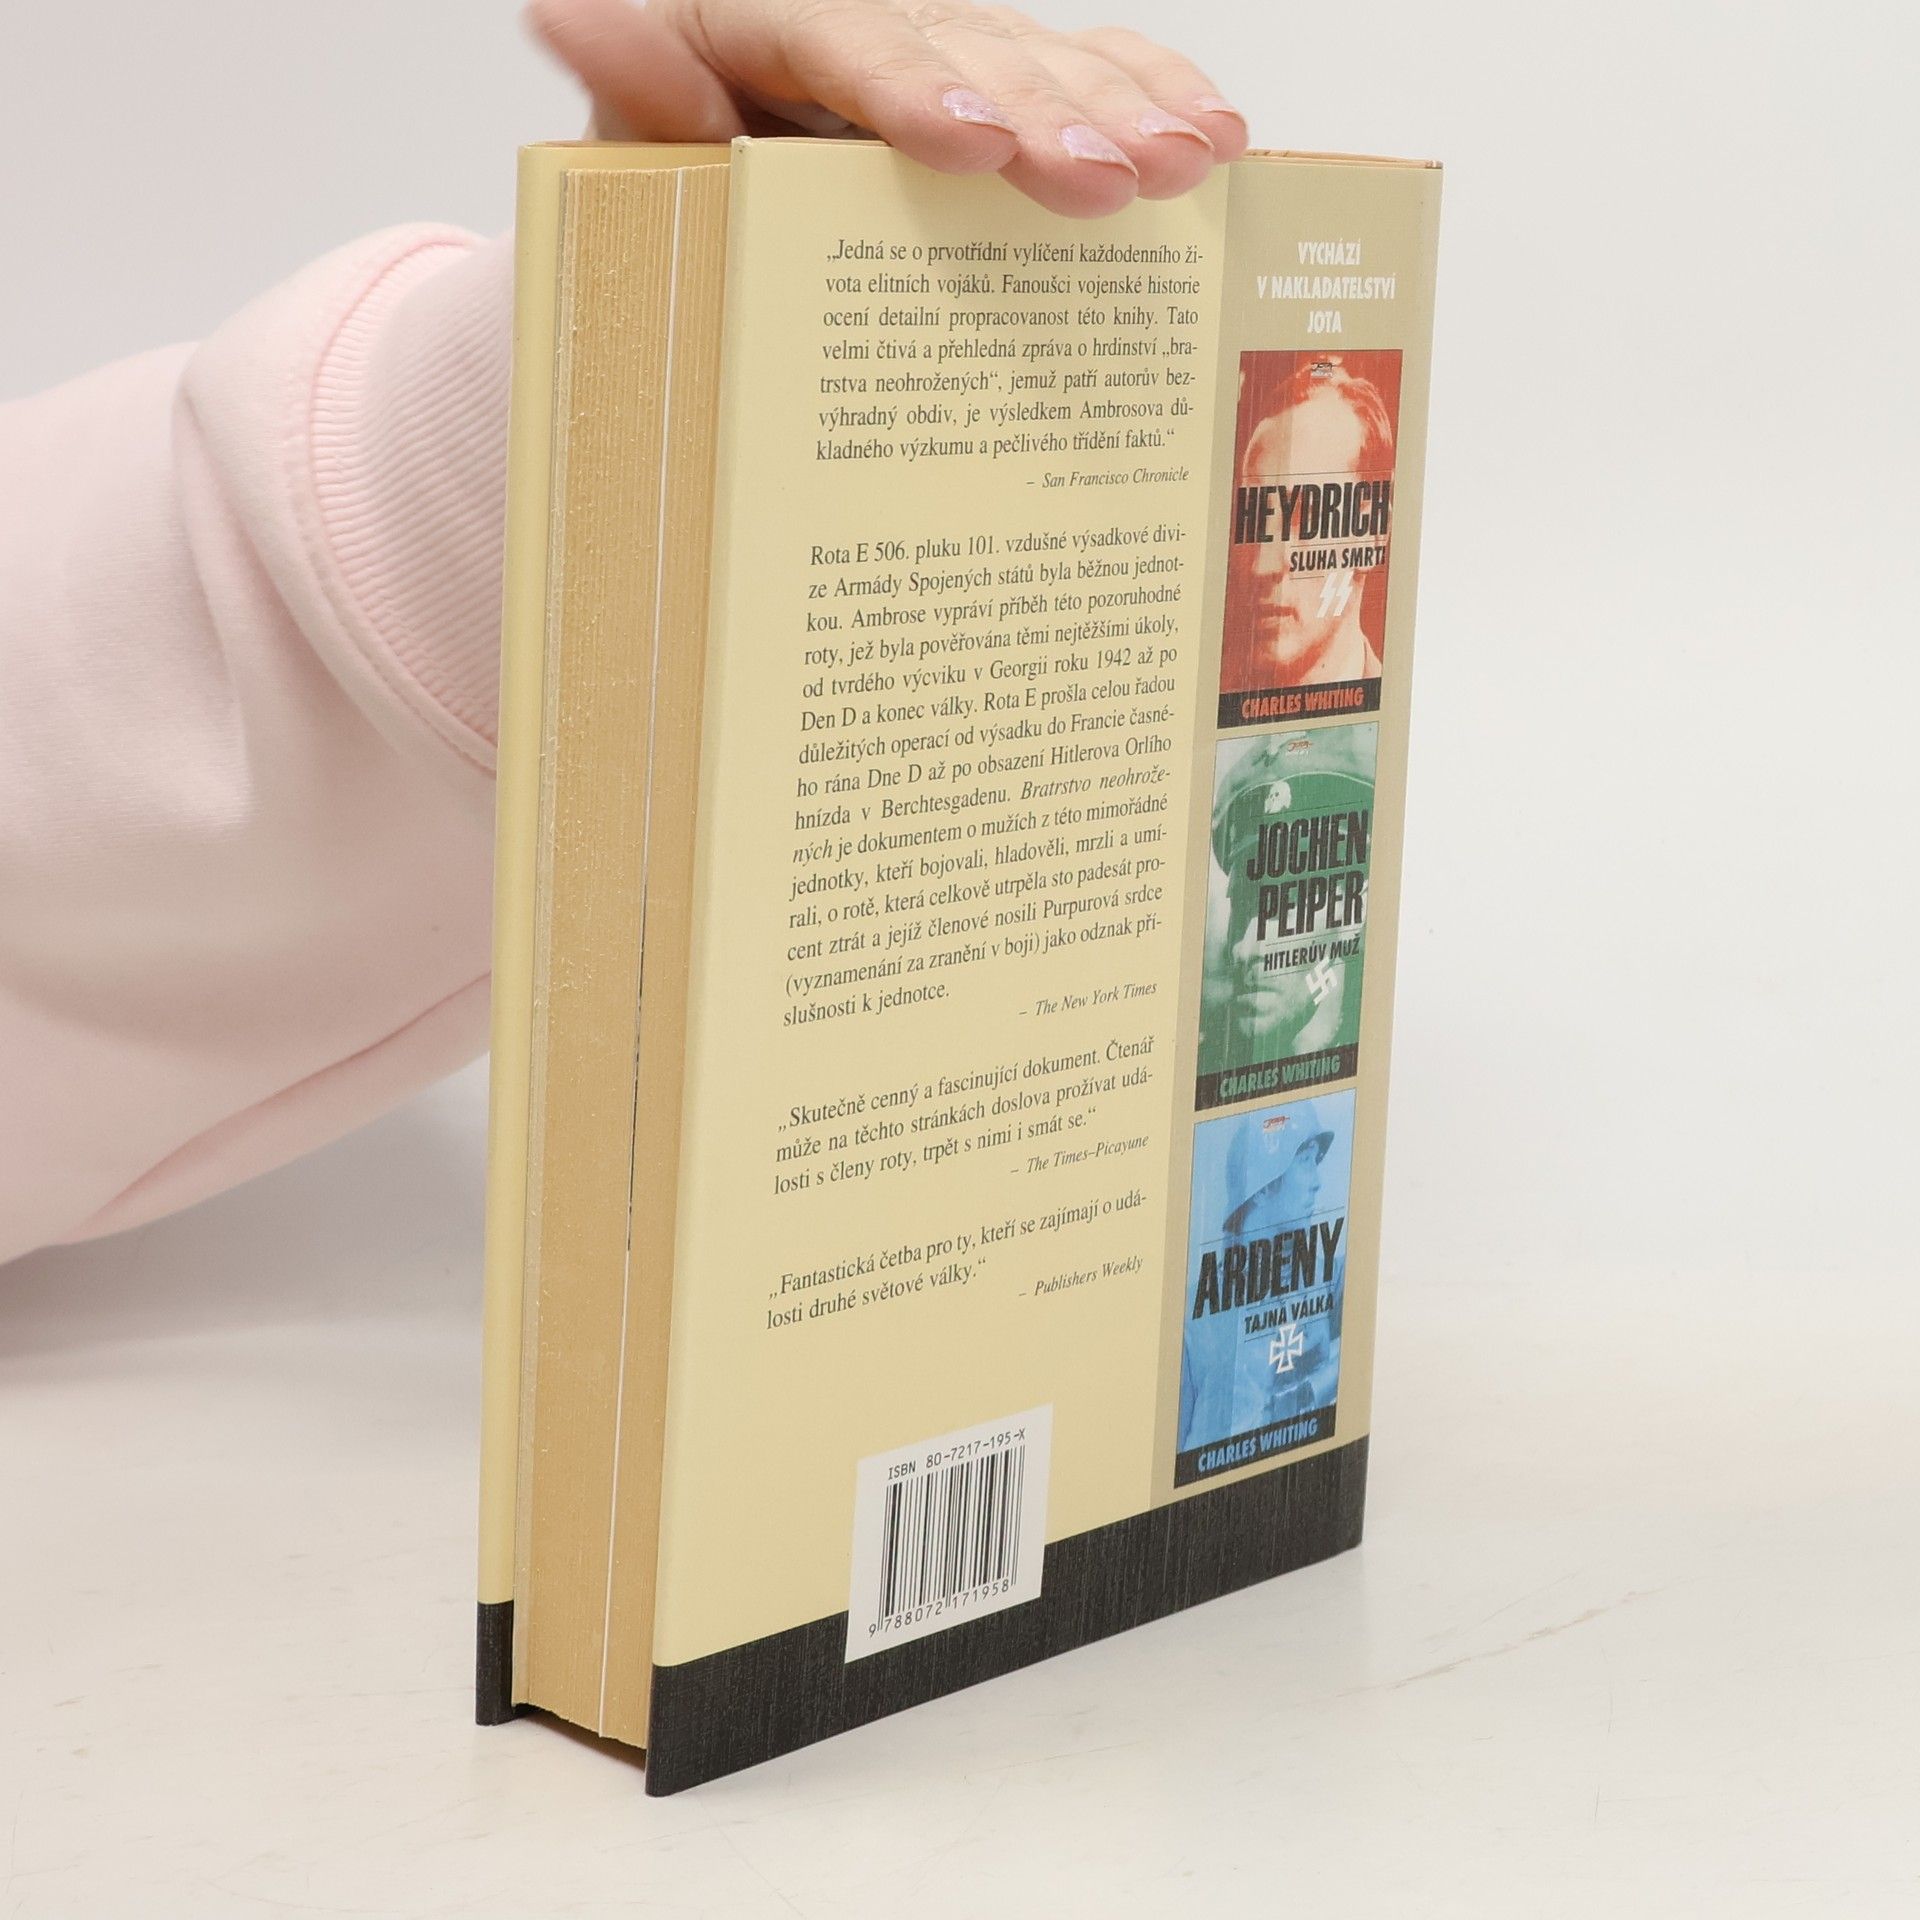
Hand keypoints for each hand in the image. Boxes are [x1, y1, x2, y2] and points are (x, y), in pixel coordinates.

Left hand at [527, 0, 1248, 216]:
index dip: (913, 88)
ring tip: (1190, 162)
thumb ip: (630, 82)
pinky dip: (1150, 97)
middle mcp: (877, 24)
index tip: (970, 143)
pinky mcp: (1004, 86)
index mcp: (771, 20)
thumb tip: (564, 5)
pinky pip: (1087, 72)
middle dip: (1048, 115)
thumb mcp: (630, 144)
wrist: (704, 184)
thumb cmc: (670, 175)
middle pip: (969, 51)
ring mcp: (951, 53)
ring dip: (1126, 111)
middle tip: (1110, 179)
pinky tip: (1213, 134)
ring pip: (1046, 61)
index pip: (845, 38)